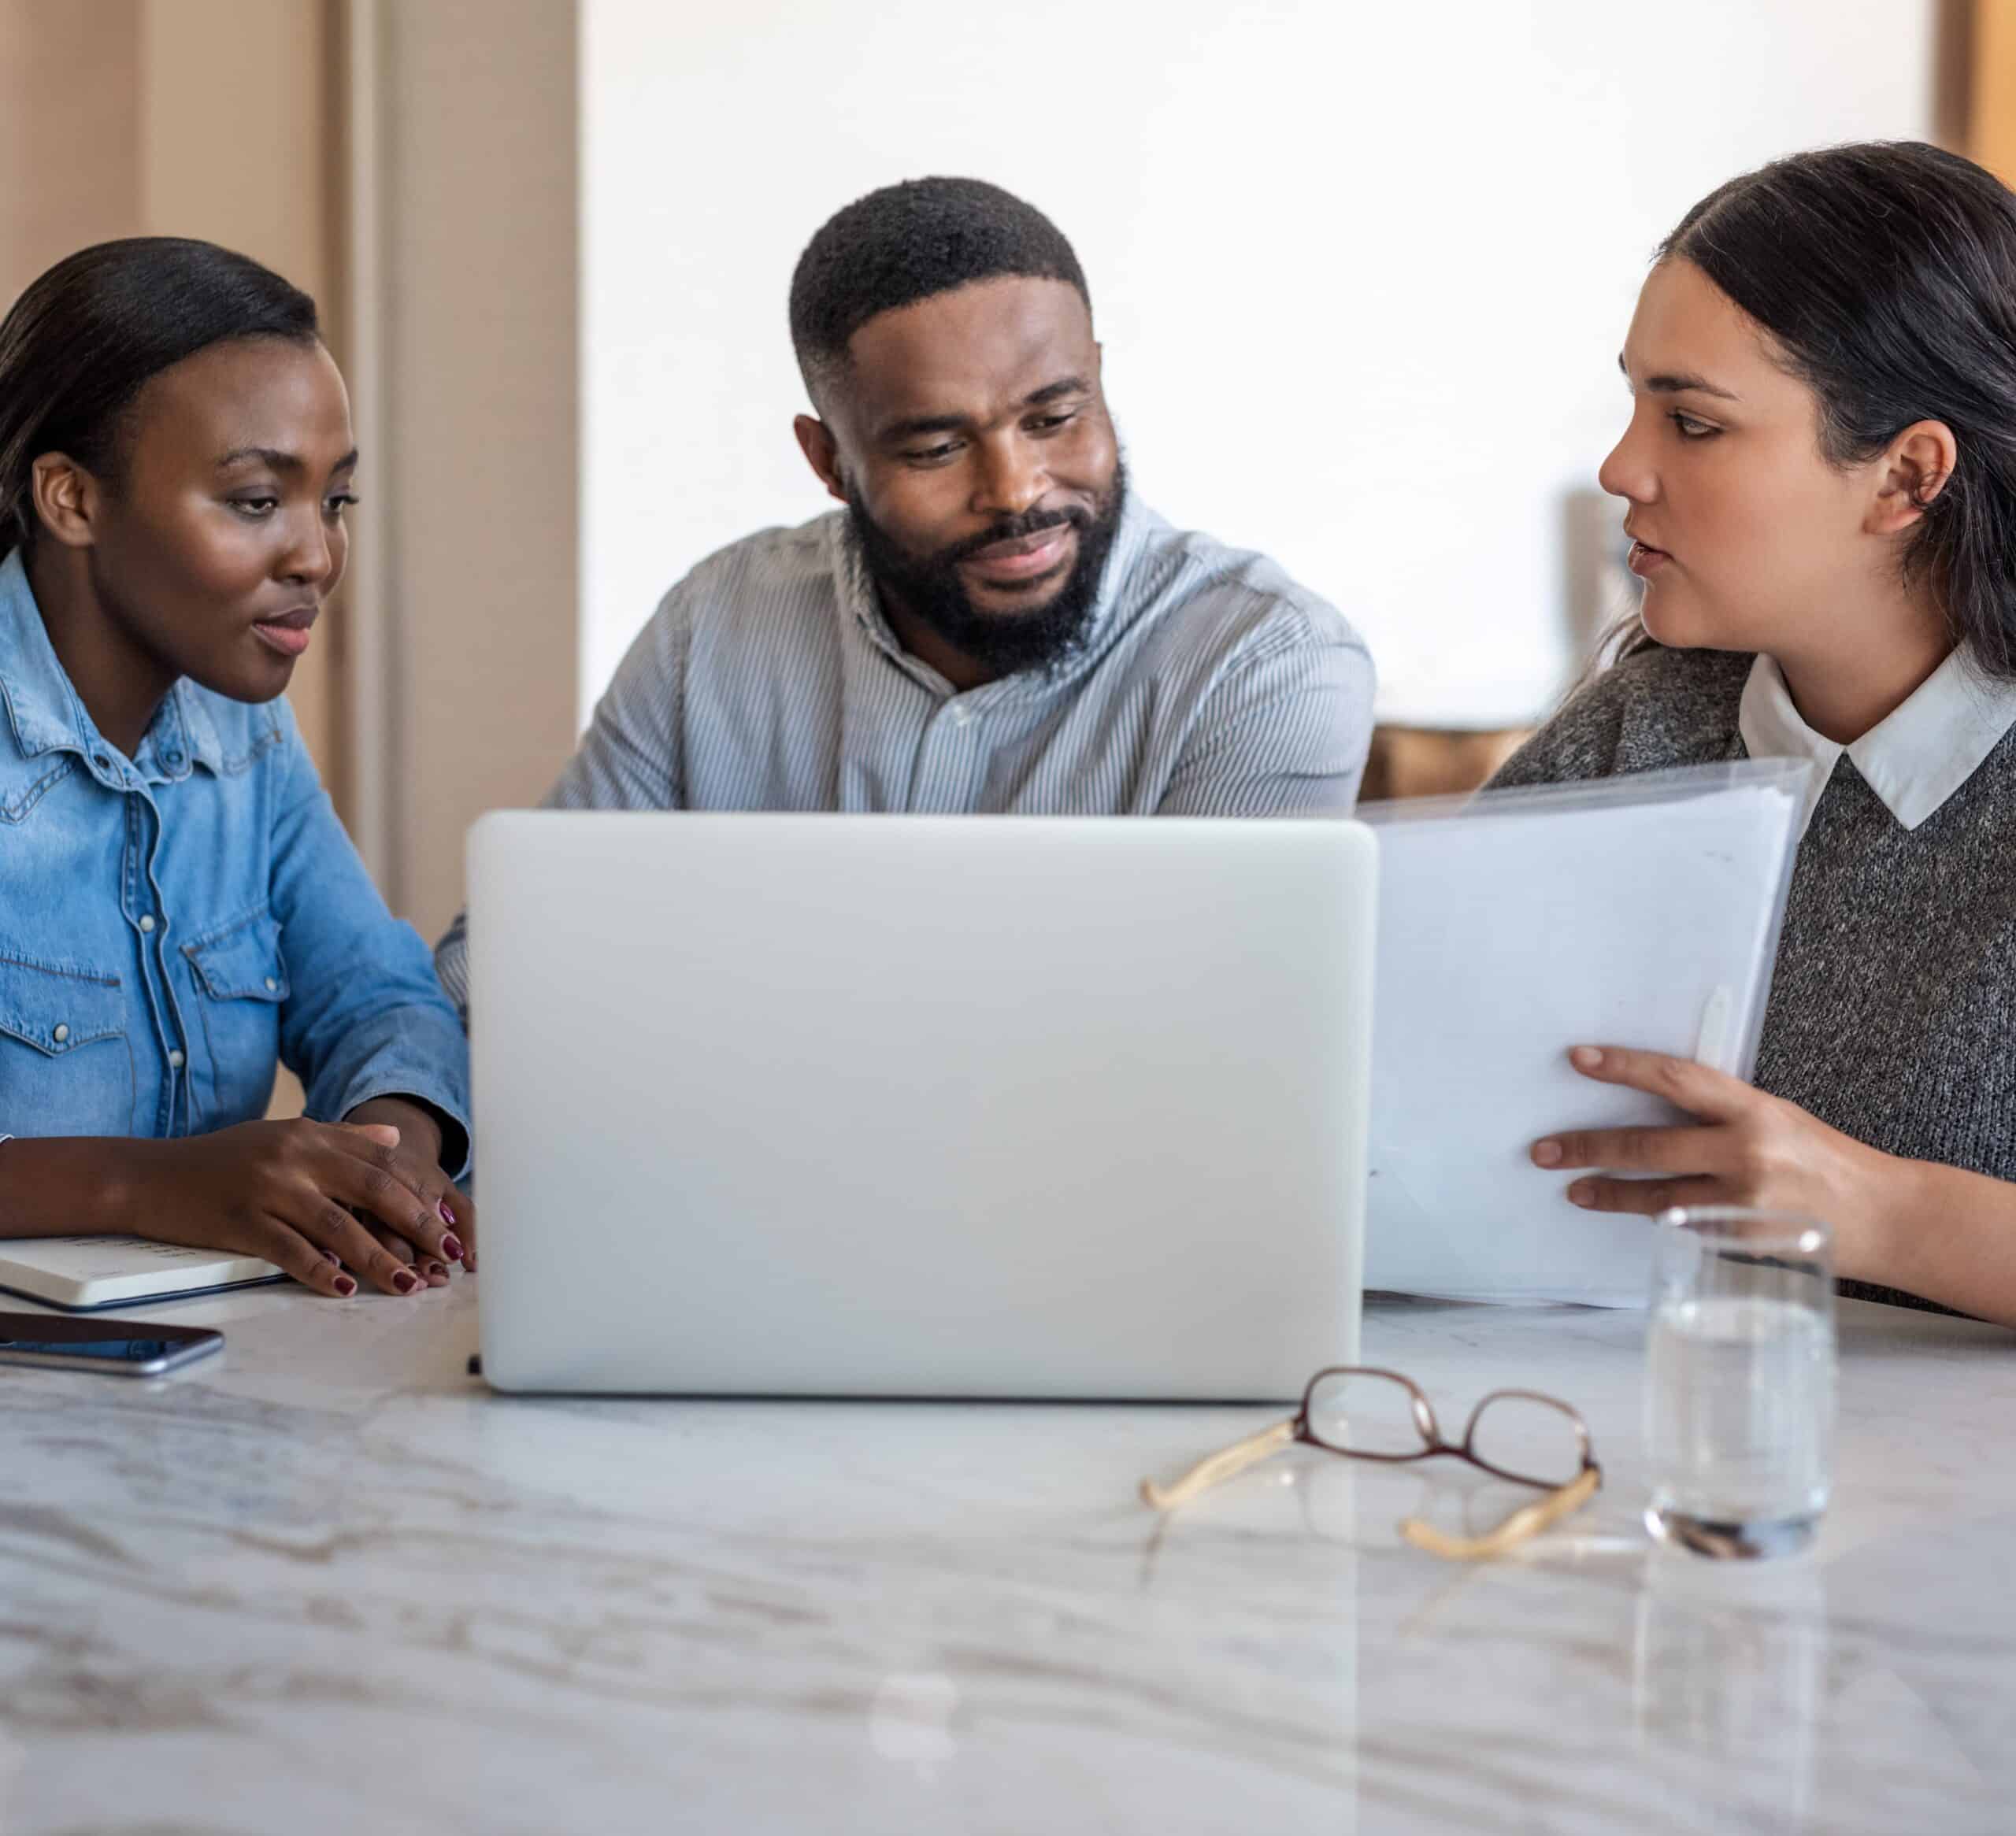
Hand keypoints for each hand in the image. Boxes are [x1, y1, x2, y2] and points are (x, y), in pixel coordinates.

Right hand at [102, 1119, 467, 1297]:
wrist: (150, 1175)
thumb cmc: (224, 1159)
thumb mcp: (285, 1135)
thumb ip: (343, 1138)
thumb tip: (395, 1140)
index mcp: (312, 1134)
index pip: (383, 1163)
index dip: (421, 1193)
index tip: (451, 1221)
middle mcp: (296, 1156)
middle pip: (373, 1191)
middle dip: (417, 1225)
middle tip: (448, 1255)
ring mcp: (269, 1188)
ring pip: (339, 1225)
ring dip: (380, 1258)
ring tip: (410, 1283)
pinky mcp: (241, 1220)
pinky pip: (290, 1250)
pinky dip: (321, 1271)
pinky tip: (346, 1289)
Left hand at [1530, 1045, 1900, 1276]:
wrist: (1886, 1215)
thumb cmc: (1826, 1160)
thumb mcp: (1777, 1119)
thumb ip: (1722, 1114)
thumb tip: (1656, 1103)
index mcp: (1753, 1109)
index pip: (1676, 1078)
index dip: (1624, 1067)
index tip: (1579, 1059)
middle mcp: (1746, 1151)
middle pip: (1649, 1145)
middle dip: (1588, 1146)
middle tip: (1544, 1149)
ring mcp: (1742, 1200)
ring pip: (1656, 1195)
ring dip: (1607, 1192)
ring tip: (1573, 1188)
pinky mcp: (1741, 1238)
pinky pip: (1683, 1225)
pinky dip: (1654, 1218)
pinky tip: (1628, 1211)